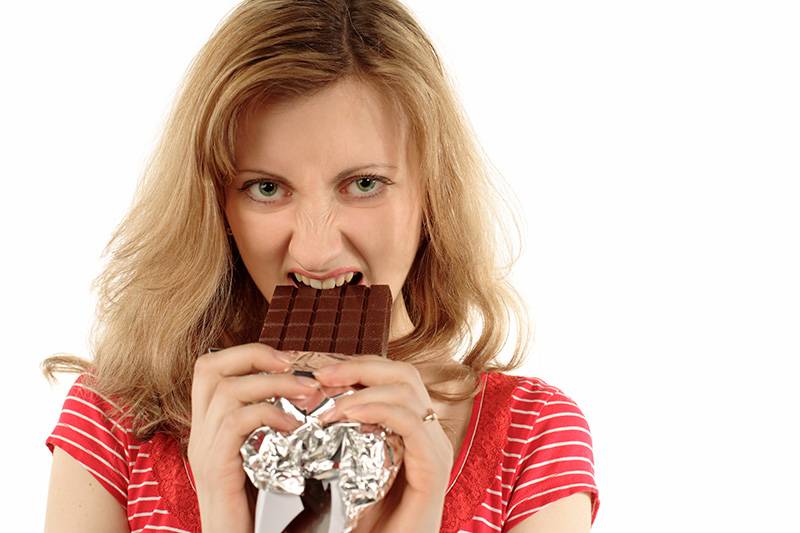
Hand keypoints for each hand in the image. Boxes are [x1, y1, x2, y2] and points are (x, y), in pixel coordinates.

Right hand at [187, 343, 322, 532]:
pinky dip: (269, 415)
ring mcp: (203, 448)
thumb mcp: (259, 453)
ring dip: (273, 383)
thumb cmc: (254, 503)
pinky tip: (293, 426)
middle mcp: (199, 430)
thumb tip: (304, 391)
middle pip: (209, 367)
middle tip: (294, 365)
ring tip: (307, 392)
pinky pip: (236, 423)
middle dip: (255, 356)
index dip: (247, 354)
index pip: (209, 366)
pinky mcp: (215, 467)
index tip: (286, 359)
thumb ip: (266, 424)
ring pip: (228, 390)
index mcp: (207, 423)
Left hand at [312, 355, 451, 531]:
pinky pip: (412, 423)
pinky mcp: (434, 468)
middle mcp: (429, 433)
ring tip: (330, 403)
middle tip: (322, 374)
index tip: (320, 370)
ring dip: (364, 389)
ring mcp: (435, 449)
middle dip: (361, 366)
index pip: (393, 377)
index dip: (359, 365)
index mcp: (414, 428)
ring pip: (408, 391)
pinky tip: (351, 414)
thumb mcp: (351, 469)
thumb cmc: (368, 522)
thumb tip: (311, 401)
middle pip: (404, 374)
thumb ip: (343, 437)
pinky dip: (380, 410)